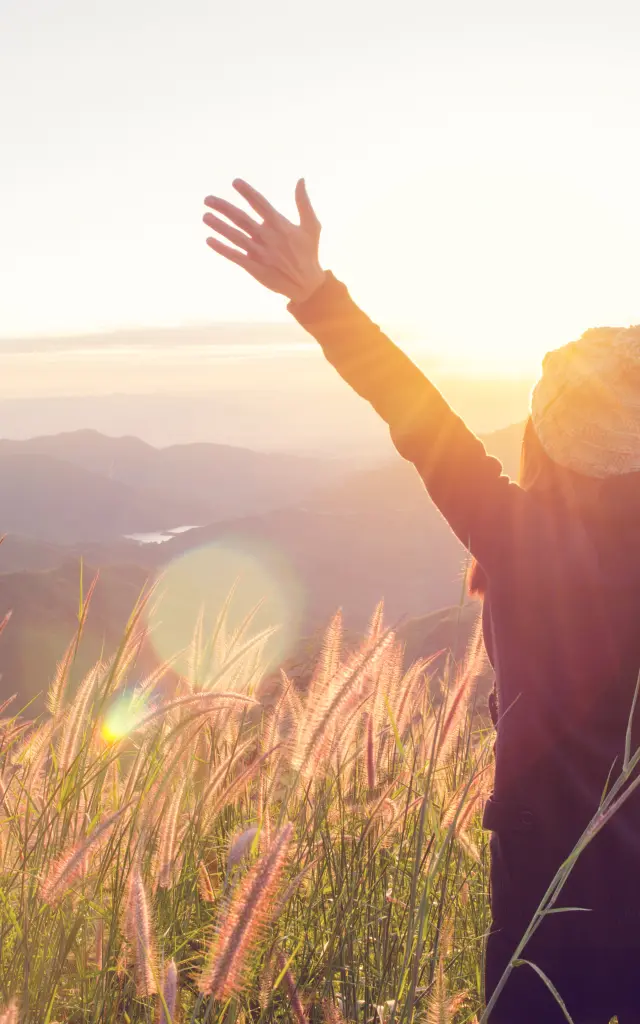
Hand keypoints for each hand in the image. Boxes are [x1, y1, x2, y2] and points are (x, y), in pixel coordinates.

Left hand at [203, 179, 325, 303]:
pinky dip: (222, 248)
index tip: (235, 182)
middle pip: (241, 219)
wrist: (307, 285)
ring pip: (235, 236)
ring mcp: (259, 253)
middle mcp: (267, 237)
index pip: (260, 204)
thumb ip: (303, 202)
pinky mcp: (254, 267)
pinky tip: (209, 240)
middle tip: (208, 199)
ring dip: (219, 226)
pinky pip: (235, 256)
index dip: (248, 193)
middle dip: (223, 208)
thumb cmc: (309, 253)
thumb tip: (300, 179)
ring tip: (205, 216)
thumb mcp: (312, 226)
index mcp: (280, 225)